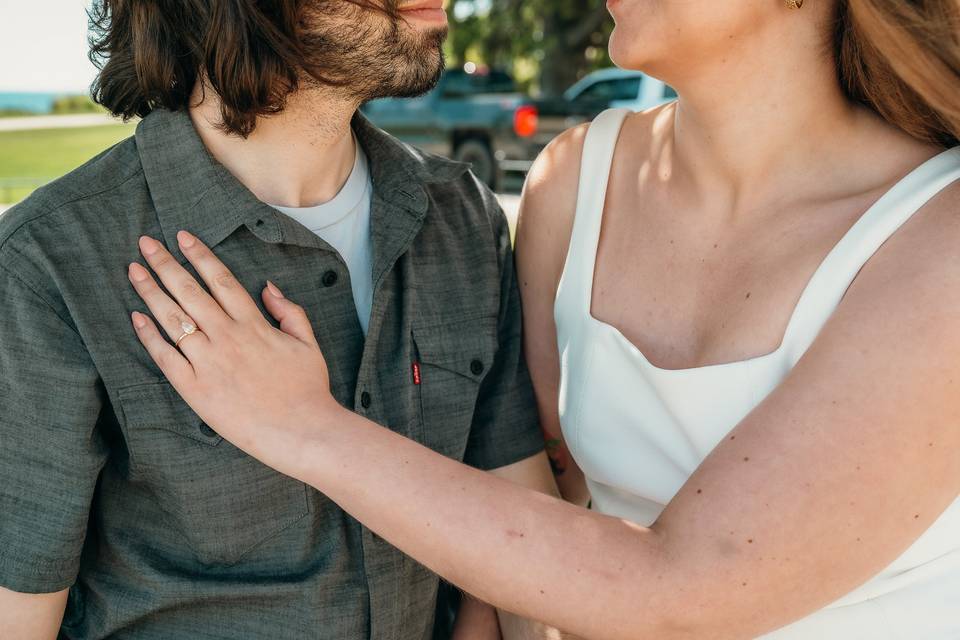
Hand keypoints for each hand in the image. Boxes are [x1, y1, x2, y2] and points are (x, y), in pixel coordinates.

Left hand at [127, 230, 343, 476]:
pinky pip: (166, 357)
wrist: (300, 431)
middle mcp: (227, 337)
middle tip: (146, 243)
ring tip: (134, 271)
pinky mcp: (195, 388)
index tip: (182, 237)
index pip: (221, 280)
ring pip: (173, 319)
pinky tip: (136, 317)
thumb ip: (289, 311)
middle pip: (190, 292)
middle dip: (165, 264)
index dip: (200, 256)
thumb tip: (268, 287)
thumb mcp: (307, 343)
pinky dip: (149, 336)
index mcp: (254, 324)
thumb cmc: (308, 389)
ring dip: (151, 292)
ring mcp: (208, 362)